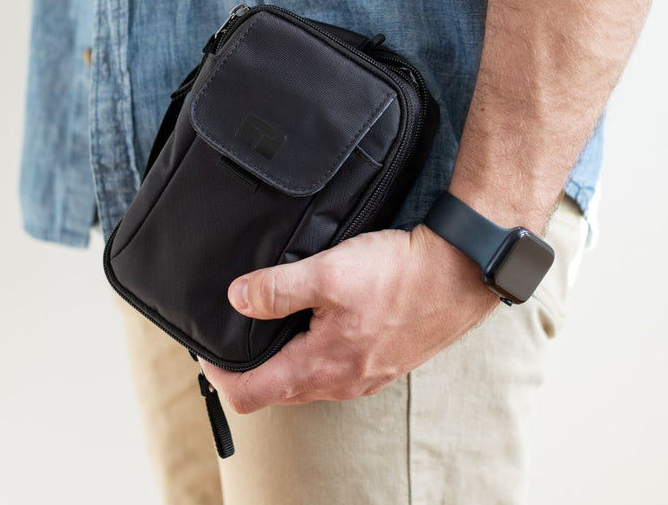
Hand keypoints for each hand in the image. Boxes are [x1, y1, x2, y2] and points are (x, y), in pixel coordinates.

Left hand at [199, 225, 499, 413]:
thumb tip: (236, 298)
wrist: (460, 273)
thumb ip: (278, 289)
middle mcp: (343, 383)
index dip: (220, 375)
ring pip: (309, 381)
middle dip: (251, 368)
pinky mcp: (384, 363)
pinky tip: (321, 324)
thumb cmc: (399, 274)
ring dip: (285, 360)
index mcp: (322, 366)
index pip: (251, 393)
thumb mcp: (329, 272)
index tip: (207, 351)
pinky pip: (336, 370)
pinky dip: (315, 354)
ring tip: (274, 325)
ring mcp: (366, 378)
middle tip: (237, 334)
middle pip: (279, 391)